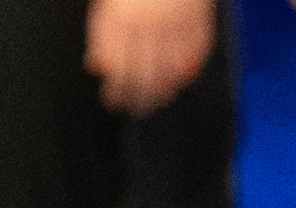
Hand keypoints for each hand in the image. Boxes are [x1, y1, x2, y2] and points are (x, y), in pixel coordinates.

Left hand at [85, 0, 209, 109]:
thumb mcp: (108, 5)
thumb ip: (102, 35)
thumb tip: (97, 66)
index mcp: (119, 20)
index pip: (115, 68)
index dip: (115, 91)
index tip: (113, 101)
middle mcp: (146, 24)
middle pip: (142, 75)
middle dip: (139, 98)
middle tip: (137, 108)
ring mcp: (174, 22)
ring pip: (170, 69)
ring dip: (163, 91)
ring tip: (157, 101)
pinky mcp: (198, 18)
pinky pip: (196, 52)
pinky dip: (189, 70)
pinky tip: (181, 81)